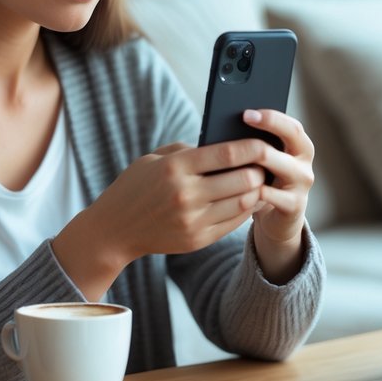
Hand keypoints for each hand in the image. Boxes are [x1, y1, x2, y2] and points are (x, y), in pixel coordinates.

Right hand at [53, 138, 270, 299]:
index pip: (226, 154)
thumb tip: (224, 143)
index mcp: (175, 168)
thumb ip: (188, 151)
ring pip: (243, 202)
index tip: (264, 141)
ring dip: (257, 189)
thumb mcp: (154, 159)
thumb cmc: (135, 187)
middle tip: (267, 162)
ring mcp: (192, 220)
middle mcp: (185, 195)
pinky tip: (249, 198)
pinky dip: (247, 208)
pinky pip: (234, 222)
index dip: (251, 146)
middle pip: (242, 179)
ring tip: (262, 179)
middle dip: (260, 169)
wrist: (114, 230)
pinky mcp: (197, 239)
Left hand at [241, 109, 314, 282]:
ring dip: (258, 156)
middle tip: (244, 118)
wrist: (276, 219)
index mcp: (298, 146)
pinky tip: (234, 185)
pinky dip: (252, 189)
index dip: (272, 116)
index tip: (248, 112)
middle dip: (269, 125)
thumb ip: (251, 144)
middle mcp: (304, 162)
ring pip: (282, 164)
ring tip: (235, 151)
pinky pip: (271, 194)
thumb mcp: (258, 161)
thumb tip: (222, 125)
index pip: (291, 125)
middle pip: (292, 136)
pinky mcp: (294, 206)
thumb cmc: (262, 182)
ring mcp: (301, 184)